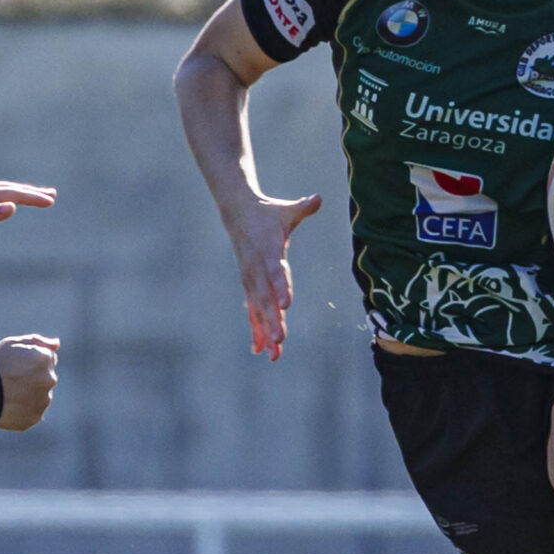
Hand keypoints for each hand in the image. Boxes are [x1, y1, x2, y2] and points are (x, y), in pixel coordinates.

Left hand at [0, 177, 56, 227]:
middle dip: (32, 193)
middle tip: (51, 194)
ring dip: (17, 192)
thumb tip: (12, 209)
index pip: (15, 195)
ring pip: (1, 190)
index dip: (33, 198)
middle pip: (12, 190)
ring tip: (27, 194)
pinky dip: (0, 195)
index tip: (50, 200)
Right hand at [0, 334, 59, 430]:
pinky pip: (33, 412)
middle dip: (34, 377)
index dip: (31, 360)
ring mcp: (43, 400)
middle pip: (46, 377)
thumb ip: (37, 341)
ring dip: (30, 394)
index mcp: (45, 359)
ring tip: (9, 393)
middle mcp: (49, 379)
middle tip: (12, 379)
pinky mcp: (35, 417)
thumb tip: (57, 344)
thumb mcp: (12, 344)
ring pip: (41, 396)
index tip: (16, 364)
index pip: (48, 358)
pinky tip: (10, 405)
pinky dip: (24, 409)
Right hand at [224, 193, 321, 359]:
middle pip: (265, 297)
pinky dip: (256, 330)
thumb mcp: (285, 209)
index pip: (275, 270)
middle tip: (280, 339)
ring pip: (258, 309)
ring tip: (274, 354)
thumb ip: (302, 207)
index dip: (281, 286)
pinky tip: (260, 350)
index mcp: (268, 249)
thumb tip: (317, 199)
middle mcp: (257, 268)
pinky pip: (252, 311)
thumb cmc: (268, 213)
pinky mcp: (248, 285)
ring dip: (265, 332)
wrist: (237, 212)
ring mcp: (251, 279)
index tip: (286, 303)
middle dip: (272, 319)